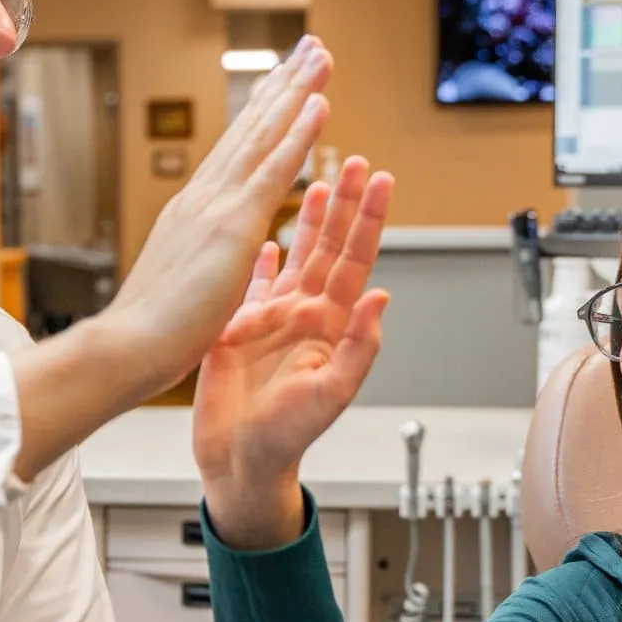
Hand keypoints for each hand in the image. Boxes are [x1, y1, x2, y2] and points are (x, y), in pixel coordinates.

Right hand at [94, 37, 335, 397]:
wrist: (127, 347)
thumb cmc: (149, 332)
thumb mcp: (181, 281)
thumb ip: (198, 258)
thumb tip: (206, 253)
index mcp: (194, 211)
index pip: (236, 151)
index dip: (263, 113)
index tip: (282, 82)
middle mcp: (204, 196)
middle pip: (252, 128)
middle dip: (283, 84)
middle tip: (308, 47)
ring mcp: (217, 205)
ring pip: (265, 134)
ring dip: (297, 91)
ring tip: (321, 55)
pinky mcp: (233, 225)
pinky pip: (275, 169)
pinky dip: (299, 133)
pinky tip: (320, 102)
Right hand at [193, 157, 391, 548]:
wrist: (239, 458)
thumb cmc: (286, 436)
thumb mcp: (332, 392)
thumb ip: (359, 345)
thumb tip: (383, 296)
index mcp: (331, 326)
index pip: (356, 261)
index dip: (369, 221)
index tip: (379, 182)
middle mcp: (305, 315)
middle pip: (330, 246)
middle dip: (344, 204)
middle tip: (355, 163)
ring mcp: (273, 319)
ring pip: (296, 256)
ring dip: (308, 220)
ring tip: (316, 182)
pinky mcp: (239, 327)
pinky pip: (253, 285)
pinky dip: (260, 261)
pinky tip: (266, 238)